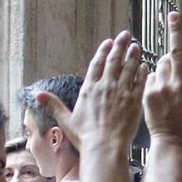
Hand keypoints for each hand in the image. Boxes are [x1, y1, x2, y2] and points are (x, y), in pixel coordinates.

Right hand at [41, 30, 147, 150]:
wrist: (104, 147)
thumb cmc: (85, 137)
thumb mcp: (66, 120)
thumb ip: (53, 105)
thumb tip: (37, 94)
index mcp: (89, 89)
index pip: (97, 64)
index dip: (103, 51)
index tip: (108, 42)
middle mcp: (105, 87)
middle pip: (114, 61)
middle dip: (120, 46)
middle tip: (125, 34)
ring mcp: (121, 93)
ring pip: (128, 68)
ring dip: (133, 55)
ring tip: (136, 46)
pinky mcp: (134, 101)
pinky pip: (139, 82)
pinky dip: (142, 72)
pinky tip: (145, 66)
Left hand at [143, 12, 181, 142]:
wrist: (173, 142)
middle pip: (177, 50)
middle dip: (175, 30)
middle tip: (172, 14)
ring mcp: (164, 87)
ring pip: (162, 62)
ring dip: (166, 62)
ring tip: (170, 72)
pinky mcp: (150, 92)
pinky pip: (152, 76)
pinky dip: (156, 78)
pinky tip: (161, 87)